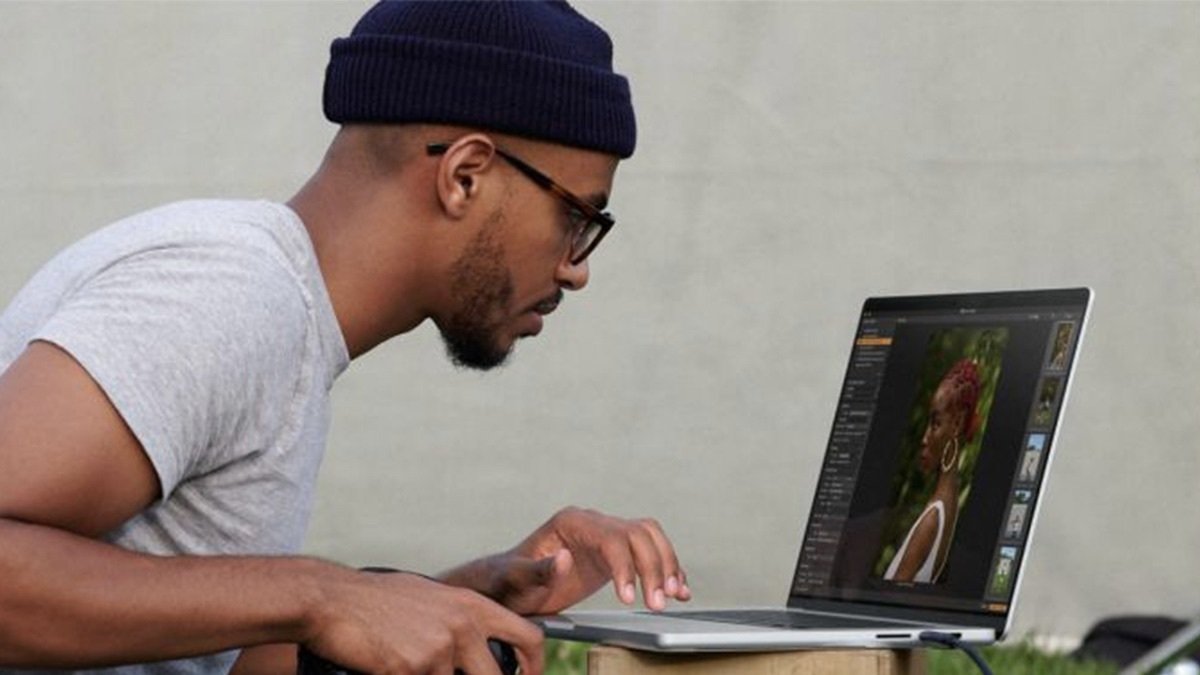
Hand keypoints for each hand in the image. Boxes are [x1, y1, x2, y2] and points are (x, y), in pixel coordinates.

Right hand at [303, 568, 542, 674]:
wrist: (332, 600)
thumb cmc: (376, 599)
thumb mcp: (430, 597)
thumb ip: (459, 621)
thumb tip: (474, 649)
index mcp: (471, 605)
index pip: (528, 636)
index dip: (535, 664)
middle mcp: (462, 626)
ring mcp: (439, 650)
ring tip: (407, 661)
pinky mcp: (414, 670)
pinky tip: (392, 667)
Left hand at [448, 507, 690, 614]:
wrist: (509, 586)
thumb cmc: (508, 582)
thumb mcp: (517, 580)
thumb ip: (539, 569)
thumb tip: (564, 557)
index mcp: (571, 522)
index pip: (612, 537)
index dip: (626, 566)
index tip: (630, 599)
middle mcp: (593, 523)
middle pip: (638, 534)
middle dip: (653, 568)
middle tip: (657, 603)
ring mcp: (605, 536)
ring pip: (649, 538)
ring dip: (666, 565)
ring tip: (674, 596)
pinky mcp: (614, 554)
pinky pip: (648, 552)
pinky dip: (666, 569)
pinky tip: (678, 589)